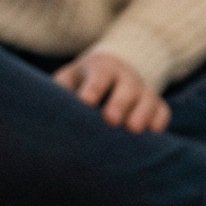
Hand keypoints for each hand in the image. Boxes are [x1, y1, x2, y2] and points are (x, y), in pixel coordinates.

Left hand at [53, 50, 169, 131]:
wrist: (114, 70)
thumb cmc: (82, 82)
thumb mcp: (70, 78)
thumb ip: (59, 91)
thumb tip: (43, 111)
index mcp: (101, 69)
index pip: (98, 76)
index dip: (93, 89)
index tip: (85, 102)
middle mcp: (126, 78)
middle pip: (126, 87)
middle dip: (119, 103)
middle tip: (110, 119)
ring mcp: (144, 91)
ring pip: (148, 100)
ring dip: (142, 114)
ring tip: (134, 129)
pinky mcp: (157, 105)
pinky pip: (163, 112)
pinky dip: (159, 122)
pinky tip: (152, 136)